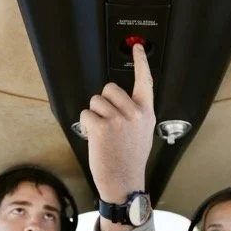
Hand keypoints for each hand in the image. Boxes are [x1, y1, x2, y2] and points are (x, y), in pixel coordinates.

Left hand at [79, 44, 154, 202]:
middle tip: (108, 122)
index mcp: (146, 113)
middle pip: (109, 88)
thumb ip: (136, 114)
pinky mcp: (101, 127)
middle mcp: (134, 113)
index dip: (141, 62)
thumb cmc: (131, 161)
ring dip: (94, 115)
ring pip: (95, 101)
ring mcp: (118, 120)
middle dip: (104, 102)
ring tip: (103, 134)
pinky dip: (85, 124)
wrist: (124, 183)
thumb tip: (120, 102)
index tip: (136, 47)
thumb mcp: (143, 133)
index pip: (145, 81)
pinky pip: (86, 113)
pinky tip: (94, 137)